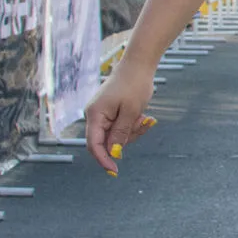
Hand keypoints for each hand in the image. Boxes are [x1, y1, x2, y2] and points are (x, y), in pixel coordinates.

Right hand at [85, 56, 157, 174]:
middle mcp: (95, 116)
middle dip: (127, 137)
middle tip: (143, 122)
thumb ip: (120, 133)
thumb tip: (113, 153)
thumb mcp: (131, 111)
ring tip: (144, 116)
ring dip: (133, 130)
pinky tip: (143, 115)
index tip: (114, 171)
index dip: (103, 159)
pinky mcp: (111, 113)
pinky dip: (133, 125)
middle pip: (107, 141)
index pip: (94, 144)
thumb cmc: (134, 85)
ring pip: (117, 135)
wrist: (139, 65)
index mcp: (95, 115)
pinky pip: (121, 127)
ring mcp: (102, 114)